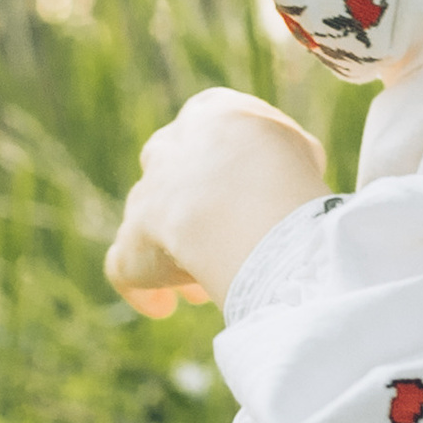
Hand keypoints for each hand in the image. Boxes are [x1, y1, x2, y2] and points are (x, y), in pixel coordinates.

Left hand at [106, 89, 327, 316]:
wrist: (246, 190)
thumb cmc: (285, 168)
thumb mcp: (297, 148)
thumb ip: (282, 160)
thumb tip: (286, 182)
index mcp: (209, 115)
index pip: (210, 132)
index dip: (227, 168)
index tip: (247, 197)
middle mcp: (168, 149)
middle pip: (171, 178)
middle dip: (189, 210)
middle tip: (218, 242)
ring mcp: (146, 196)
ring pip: (148, 225)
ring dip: (172, 253)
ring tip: (201, 288)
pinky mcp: (132, 243)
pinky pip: (125, 268)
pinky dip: (141, 289)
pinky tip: (161, 307)